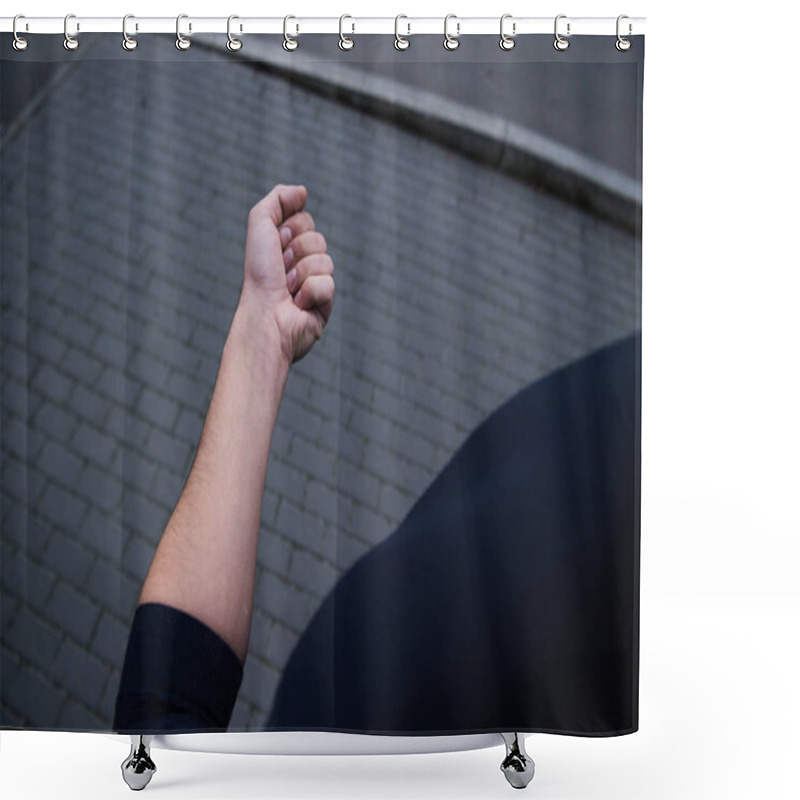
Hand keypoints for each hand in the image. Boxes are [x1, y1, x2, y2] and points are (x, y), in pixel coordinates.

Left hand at [241, 184, 334, 364]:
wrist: (265, 315)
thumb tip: (302, 192)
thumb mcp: (259, 225)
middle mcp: (301, 264)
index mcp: (286, 246)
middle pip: (319, 239)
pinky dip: (311, 292)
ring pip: (326, 261)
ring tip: (288, 290)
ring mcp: (315, 284)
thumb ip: (278, 199)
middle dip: (297, 251)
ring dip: (302, 273)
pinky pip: (329, 284)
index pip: (306, 221)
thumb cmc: (259, 275)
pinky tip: (298, 305)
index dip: (291, 229)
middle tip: (281, 269)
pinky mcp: (325, 305)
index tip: (276, 245)